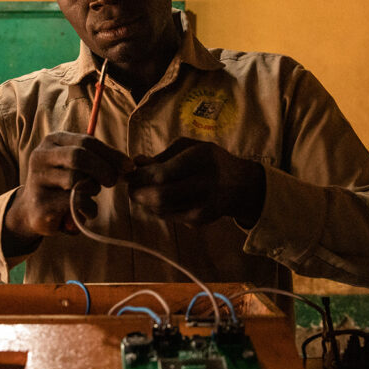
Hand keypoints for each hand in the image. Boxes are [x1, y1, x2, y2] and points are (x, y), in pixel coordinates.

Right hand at [4, 132, 132, 250]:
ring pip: (76, 180)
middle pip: (79, 156)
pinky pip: (73, 202)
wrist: (32, 210)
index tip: (129, 166)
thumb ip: (97, 160)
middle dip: (103, 169)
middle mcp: (41, 156)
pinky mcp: (41, 203)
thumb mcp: (76, 165)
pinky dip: (87, 208)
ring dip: (92, 190)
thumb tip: (128, 165)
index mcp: (53, 141)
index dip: (111, 154)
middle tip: (112, 181)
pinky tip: (84, 211)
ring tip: (89, 197)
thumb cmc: (62, 184)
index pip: (86, 141)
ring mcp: (38, 179)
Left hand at [126, 138, 265, 225]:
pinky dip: (157, 208)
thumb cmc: (210, 161)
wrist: (239, 186)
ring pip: (161, 209)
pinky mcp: (199, 221)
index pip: (163, 174)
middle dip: (138, 193)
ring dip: (145, 202)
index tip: (129, 174)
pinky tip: (159, 199)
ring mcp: (203, 206)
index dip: (140, 177)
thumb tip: (135, 163)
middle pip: (160, 197)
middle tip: (131, 188)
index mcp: (202, 159)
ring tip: (144, 191)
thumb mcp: (190, 148)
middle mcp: (205, 184)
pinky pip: (168, 216)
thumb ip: (162, 155)